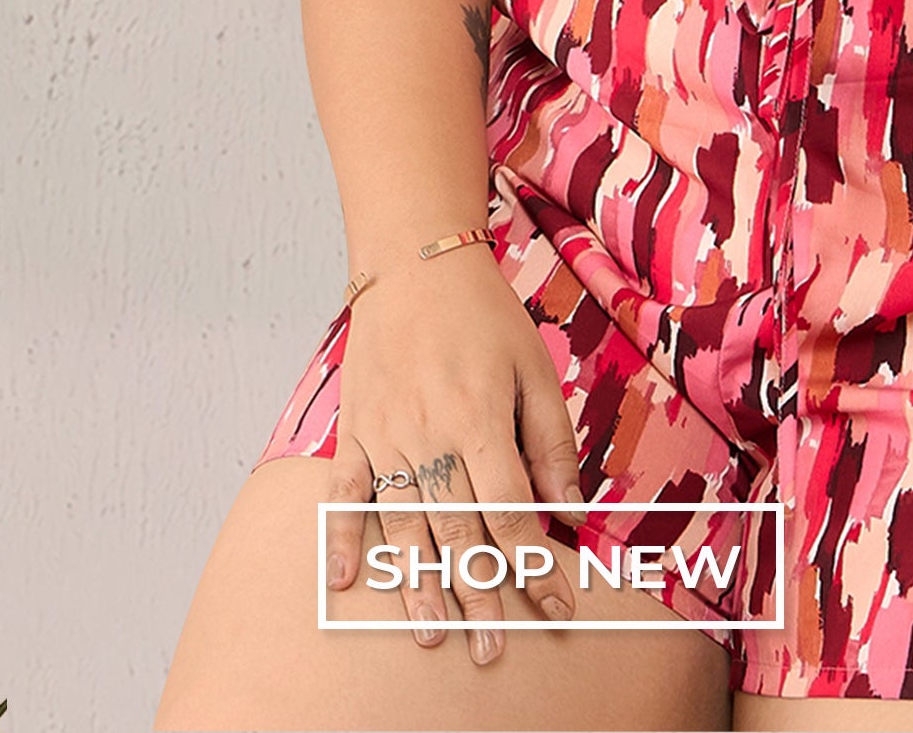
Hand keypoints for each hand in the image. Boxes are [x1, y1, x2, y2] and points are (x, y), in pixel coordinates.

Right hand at [324, 247, 584, 663]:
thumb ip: (550, 442)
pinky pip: (345, 492)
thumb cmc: (482, 315)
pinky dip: (342, 537)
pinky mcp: (355, 430)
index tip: (557, 607)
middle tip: (493, 649)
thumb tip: (570, 509)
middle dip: (480, 593)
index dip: (535, 564)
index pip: (511, 510)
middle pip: (457, 528)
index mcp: (478, 418)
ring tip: (436, 634)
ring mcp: (386, 435)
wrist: (413, 262)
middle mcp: (430, 434)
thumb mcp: (533, 369)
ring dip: (420, 582)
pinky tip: (348, 582)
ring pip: (404, 523)